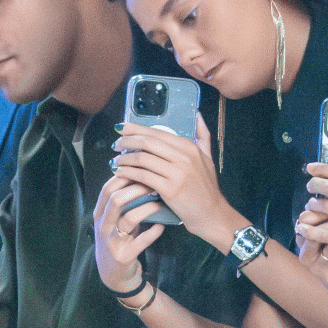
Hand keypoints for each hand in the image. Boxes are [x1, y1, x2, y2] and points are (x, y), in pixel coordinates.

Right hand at [93, 176, 166, 294]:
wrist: (114, 275)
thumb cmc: (118, 240)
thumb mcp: (115, 220)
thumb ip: (123, 201)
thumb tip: (141, 175)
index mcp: (100, 214)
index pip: (108, 188)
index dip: (124, 176)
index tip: (143, 169)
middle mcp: (103, 226)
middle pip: (116, 199)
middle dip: (137, 188)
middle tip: (155, 183)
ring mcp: (112, 242)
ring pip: (129, 218)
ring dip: (148, 208)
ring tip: (162, 203)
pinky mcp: (124, 256)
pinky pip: (142, 241)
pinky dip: (154, 231)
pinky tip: (162, 225)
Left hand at [112, 115, 238, 243]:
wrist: (212, 214)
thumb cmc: (207, 188)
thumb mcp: (208, 157)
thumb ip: (202, 135)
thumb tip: (196, 113)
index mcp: (190, 147)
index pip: (158, 132)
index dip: (136, 128)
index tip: (121, 128)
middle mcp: (184, 157)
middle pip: (147, 142)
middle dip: (126, 141)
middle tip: (115, 145)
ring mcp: (177, 173)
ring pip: (142, 159)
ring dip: (124, 159)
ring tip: (115, 161)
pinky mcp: (170, 189)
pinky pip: (143, 176)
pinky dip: (128, 173)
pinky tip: (120, 173)